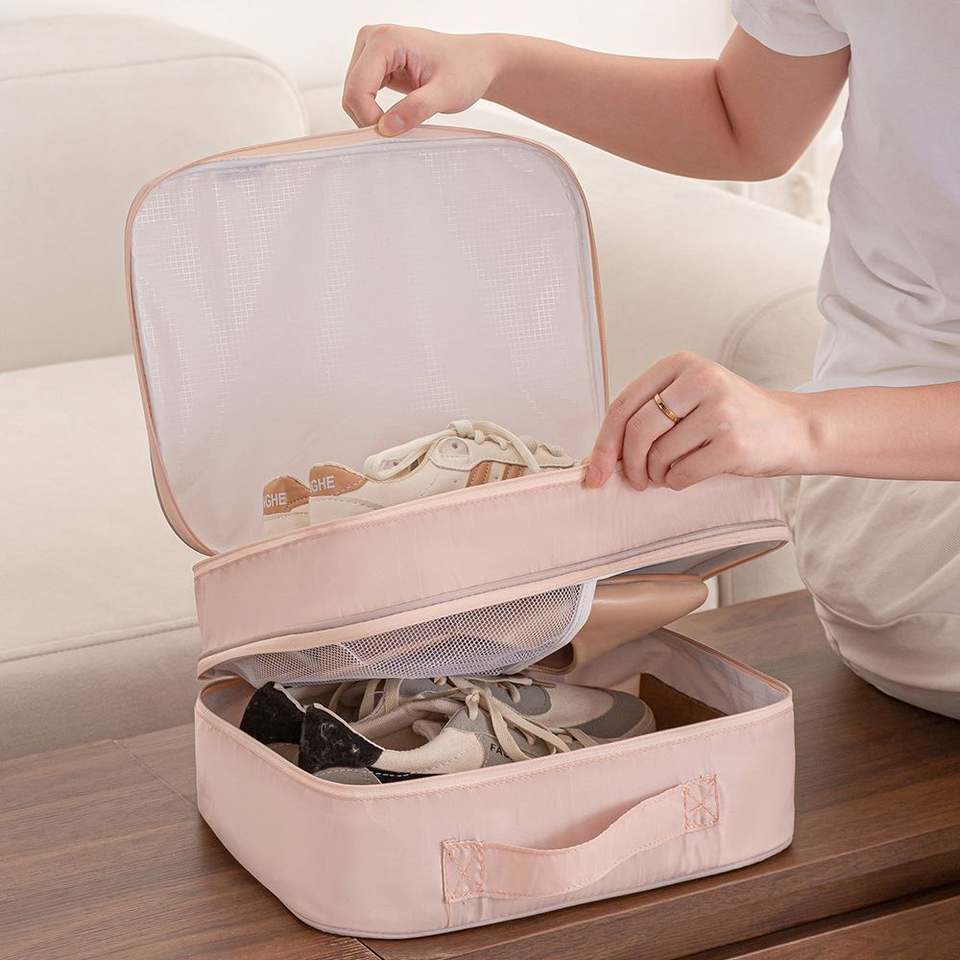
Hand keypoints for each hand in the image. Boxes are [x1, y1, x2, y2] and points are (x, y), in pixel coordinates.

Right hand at [342, 25, 500, 135]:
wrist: (476, 62)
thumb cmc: (466, 69)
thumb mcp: (446, 94)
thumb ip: (417, 109)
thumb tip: (386, 127)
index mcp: (386, 39)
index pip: (357, 88)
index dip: (370, 118)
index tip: (393, 134)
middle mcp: (373, 39)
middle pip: (351, 92)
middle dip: (370, 118)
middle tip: (400, 130)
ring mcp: (371, 51)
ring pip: (354, 96)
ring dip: (373, 116)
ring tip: (404, 119)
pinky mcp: (376, 64)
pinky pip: (362, 95)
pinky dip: (375, 111)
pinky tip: (397, 114)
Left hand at [585, 352, 811, 490]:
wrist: (794, 428)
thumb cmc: (732, 417)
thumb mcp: (690, 399)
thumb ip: (649, 416)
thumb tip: (601, 457)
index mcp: (681, 364)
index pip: (623, 405)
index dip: (603, 443)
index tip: (594, 472)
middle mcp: (700, 380)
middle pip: (637, 431)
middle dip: (629, 465)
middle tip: (635, 480)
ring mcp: (719, 410)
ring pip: (659, 456)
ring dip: (657, 474)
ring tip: (671, 471)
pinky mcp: (733, 443)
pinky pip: (682, 474)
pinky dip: (677, 482)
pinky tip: (689, 475)